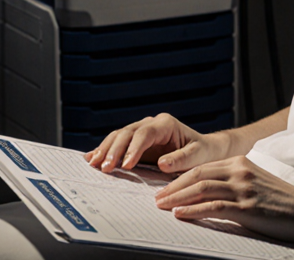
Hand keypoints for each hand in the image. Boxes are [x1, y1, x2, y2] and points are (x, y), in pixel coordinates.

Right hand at [84, 113, 231, 173]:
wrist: (203, 150)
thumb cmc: (202, 152)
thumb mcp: (199, 155)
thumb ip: (183, 158)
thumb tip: (162, 163)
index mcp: (165, 124)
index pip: (144, 133)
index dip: (133, 148)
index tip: (126, 165)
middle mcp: (151, 124)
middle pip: (127, 133)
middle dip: (114, 150)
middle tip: (105, 168)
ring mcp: (141, 131)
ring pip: (118, 136)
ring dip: (105, 150)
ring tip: (94, 164)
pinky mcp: (134, 142)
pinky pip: (116, 143)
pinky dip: (104, 150)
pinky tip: (90, 158)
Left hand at [154, 155, 293, 243]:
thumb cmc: (282, 202)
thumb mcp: (256, 183)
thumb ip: (234, 182)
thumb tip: (208, 193)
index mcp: (241, 162)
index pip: (203, 167)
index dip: (180, 178)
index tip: (165, 188)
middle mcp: (240, 171)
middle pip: (198, 175)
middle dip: (173, 187)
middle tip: (156, 198)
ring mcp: (244, 189)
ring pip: (201, 189)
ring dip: (177, 198)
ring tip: (161, 206)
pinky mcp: (247, 208)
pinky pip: (214, 207)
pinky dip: (194, 210)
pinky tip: (180, 214)